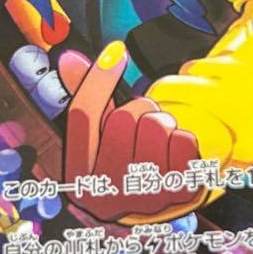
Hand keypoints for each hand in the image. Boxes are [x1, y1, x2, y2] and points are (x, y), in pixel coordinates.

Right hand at [59, 42, 203, 222]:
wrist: (160, 202)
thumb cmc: (127, 162)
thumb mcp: (100, 137)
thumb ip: (87, 99)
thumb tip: (69, 58)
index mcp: (77, 179)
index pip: (81, 116)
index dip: (98, 78)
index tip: (116, 51)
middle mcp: (106, 194)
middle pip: (123, 119)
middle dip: (137, 110)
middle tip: (142, 123)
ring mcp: (143, 197)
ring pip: (156, 126)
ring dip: (162, 123)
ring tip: (159, 138)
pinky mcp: (179, 194)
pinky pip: (183, 140)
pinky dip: (183, 139)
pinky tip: (175, 154)